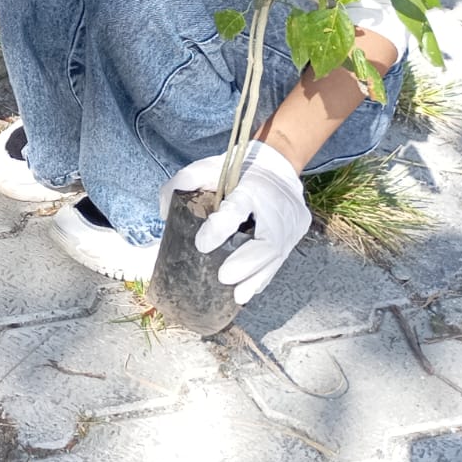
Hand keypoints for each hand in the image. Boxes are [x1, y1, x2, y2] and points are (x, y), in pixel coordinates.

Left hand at [160, 141, 309, 304]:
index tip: (201, 245)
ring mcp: (291, 223)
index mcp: (251, 188)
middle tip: (223, 277)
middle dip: (245, 263)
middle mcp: (275, 207)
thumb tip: (163, 213)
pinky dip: (264, 276)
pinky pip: (280, 259)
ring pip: (276, 256)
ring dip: (255, 278)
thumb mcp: (207, 167)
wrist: (278, 166)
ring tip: (237, 295)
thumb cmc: (237, 170)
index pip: (236, 209)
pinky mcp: (297, 233)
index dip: (219, 228)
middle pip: (267, 241)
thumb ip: (183, 183)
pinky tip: (249, 290)